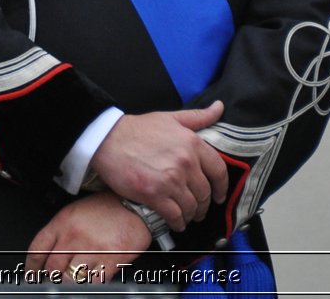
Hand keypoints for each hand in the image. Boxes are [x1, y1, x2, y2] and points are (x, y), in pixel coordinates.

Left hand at [27, 193, 150, 283]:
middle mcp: (74, 236)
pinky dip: (88, 284)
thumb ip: (60, 231)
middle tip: (53, 279)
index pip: (37, 249)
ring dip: (68, 282)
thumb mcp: (76, 211)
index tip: (31, 274)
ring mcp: (92, 249)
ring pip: (70, 278)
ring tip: (71, 279)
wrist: (136, 205)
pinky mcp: (110, 260)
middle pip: (51, 268)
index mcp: (63, 222)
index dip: (31, 267)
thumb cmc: (107, 207)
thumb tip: (49, 252)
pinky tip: (89, 279)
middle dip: (50, 277)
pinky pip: (93, 281)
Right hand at [88, 102, 227, 230]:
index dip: (222, 187)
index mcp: (192, 144)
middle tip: (199, 209)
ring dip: (191, 214)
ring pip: (192, 207)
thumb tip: (219, 107)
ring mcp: (170, 180)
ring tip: (186, 215)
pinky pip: (175, 216)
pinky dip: (178, 222)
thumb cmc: (137, 129)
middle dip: (203, 204)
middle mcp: (185, 163)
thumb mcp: (170, 118)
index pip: (219, 171)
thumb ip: (198, 117)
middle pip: (205, 193)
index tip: (220, 196)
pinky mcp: (154, 194)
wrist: (107, 139)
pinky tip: (176, 222)